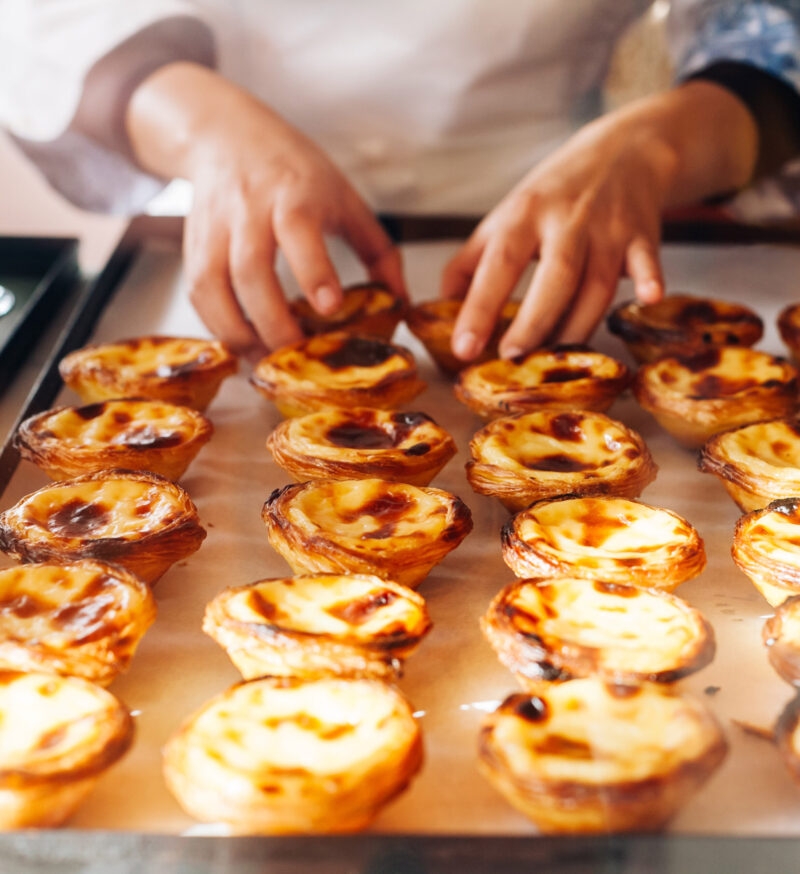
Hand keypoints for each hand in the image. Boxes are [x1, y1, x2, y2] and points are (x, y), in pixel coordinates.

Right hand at [127, 64, 404, 356]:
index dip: (313, 270)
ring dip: (238, 332)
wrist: (226, 135)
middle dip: (272, 321)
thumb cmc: (294, 171)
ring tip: (265, 360)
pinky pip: (197, 292)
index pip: (298, 229)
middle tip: (295, 355)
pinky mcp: (193, 244)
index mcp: (295, 193)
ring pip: (213, 285)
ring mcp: (215, 226)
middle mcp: (249, 208)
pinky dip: (216, 325)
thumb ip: (378, 249)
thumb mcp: (345, 198)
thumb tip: (401, 301)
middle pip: (251, 269)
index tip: (328, 307)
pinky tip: (241, 344)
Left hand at [443, 82, 758, 361]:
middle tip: (512, 357)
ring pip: (597, 286)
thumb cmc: (555, 193)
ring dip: (577, 326)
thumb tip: (442, 308)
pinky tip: (648, 298)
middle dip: (534, 322)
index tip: (464, 347)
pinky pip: (648, 261)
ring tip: (555, 359)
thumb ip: (471, 262)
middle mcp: (566, 220)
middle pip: (555, 277)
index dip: (479, 308)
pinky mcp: (643, 235)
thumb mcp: (506, 216)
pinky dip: (650, 280)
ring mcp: (608, 228)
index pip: (498, 264)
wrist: (623, 150)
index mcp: (524, 215)